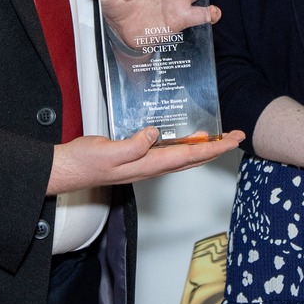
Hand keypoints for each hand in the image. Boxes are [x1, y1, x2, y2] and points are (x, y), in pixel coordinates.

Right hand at [48, 125, 243, 194]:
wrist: (68, 170)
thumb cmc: (85, 163)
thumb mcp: (108, 151)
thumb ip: (133, 144)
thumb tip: (155, 133)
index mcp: (148, 164)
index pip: (189, 156)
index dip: (213, 148)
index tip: (231, 140)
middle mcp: (151, 167)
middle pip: (193, 158)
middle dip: (217, 148)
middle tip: (236, 137)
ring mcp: (145, 164)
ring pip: (184, 157)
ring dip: (204, 148)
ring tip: (220, 138)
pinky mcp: (138, 159)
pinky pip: (170, 154)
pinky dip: (185, 147)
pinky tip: (187, 140)